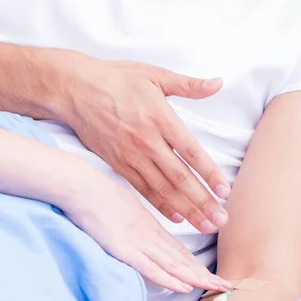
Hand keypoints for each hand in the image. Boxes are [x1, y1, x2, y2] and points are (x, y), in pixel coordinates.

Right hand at [61, 162, 230, 292]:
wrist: (81, 186)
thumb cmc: (98, 195)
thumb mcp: (124, 209)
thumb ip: (136, 224)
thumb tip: (141, 234)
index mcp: (150, 226)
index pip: (178, 251)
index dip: (196, 265)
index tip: (213, 275)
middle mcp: (150, 235)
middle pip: (182, 259)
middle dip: (204, 275)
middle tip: (227, 287)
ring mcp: (139, 242)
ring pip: (173, 265)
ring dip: (195, 278)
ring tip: (216, 289)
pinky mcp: (124, 249)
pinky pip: (150, 267)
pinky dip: (168, 278)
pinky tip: (183, 287)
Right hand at [63, 57, 230, 233]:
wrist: (75, 89)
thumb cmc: (116, 79)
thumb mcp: (154, 74)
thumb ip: (188, 84)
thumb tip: (218, 83)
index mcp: (161, 119)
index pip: (192, 152)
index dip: (209, 174)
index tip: (225, 192)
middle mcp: (147, 142)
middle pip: (180, 177)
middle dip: (203, 202)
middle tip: (221, 220)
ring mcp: (131, 156)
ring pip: (163, 188)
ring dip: (186, 209)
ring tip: (204, 226)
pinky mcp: (118, 164)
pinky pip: (142, 189)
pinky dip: (159, 204)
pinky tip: (176, 217)